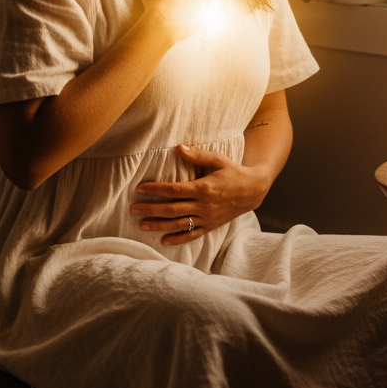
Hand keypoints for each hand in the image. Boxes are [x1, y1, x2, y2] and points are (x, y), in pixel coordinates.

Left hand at [130, 144, 270, 244]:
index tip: (140, 189)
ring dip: (159, 225)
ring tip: (142, 225)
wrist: (253, 190)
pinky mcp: (210, 226)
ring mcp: (207, 218)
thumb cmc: (233, 172)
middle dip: (151, 209)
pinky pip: (192, 235)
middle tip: (133, 209)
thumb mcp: (218, 160)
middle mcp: (204, 205)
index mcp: (203, 188)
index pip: (174, 190)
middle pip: (172, 209)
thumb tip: (179, 147)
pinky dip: (178, 239)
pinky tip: (163, 240)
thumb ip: (197, 155)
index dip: (156, 190)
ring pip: (179, 224)